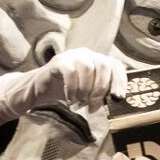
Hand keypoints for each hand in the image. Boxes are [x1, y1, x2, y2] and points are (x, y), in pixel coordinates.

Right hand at [0, 47, 125, 118]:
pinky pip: (70, 72)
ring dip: (86, 89)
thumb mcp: (87, 92)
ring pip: (88, 67)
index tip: (118, 97)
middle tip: (93, 105)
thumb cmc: (66, 91)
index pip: (115, 65)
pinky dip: (72, 88)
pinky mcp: (58, 61)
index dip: (120, 80)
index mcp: (96, 60)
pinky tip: (70, 98)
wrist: (39, 89)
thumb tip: (116, 100)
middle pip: (103, 65)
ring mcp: (71, 56)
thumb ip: (100, 92)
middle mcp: (86, 54)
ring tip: (80, 102)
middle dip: (101, 88)